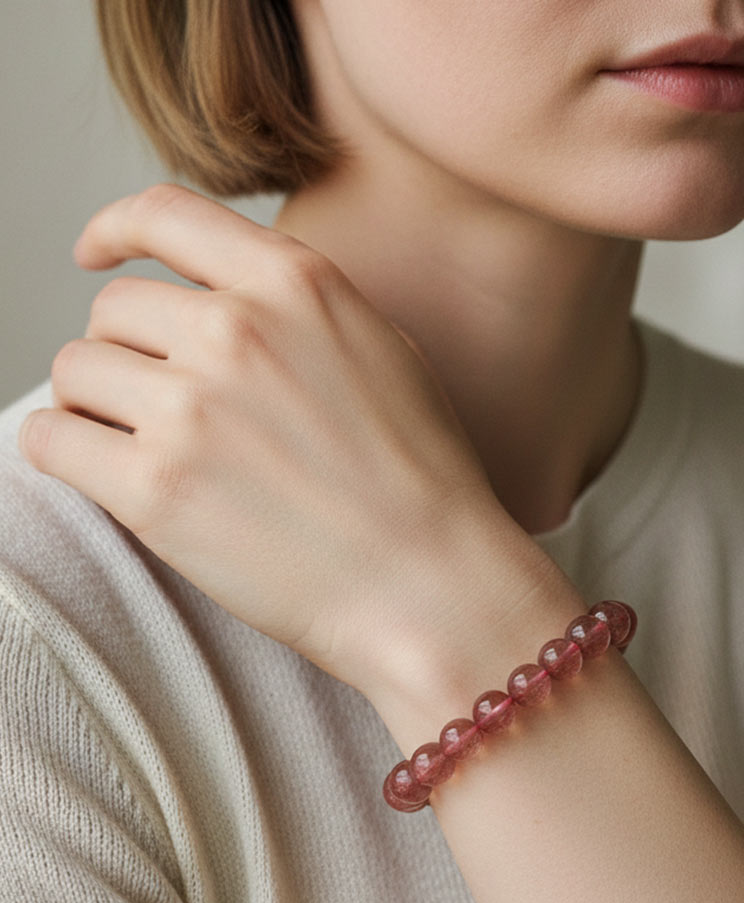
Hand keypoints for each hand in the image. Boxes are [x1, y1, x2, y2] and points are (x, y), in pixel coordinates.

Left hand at [18, 184, 550, 696]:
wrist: (431, 583)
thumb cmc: (423, 480)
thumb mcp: (386, 354)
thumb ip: (301, 311)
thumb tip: (230, 301)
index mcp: (297, 287)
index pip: (167, 215)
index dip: (116, 228)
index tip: (96, 255)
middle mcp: (236, 330)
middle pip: (113, 311)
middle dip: (128, 355)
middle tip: (163, 406)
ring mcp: (191, 409)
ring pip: (75, 373)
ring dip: (98, 407)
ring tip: (145, 448)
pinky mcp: (154, 490)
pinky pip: (50, 441)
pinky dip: (68, 454)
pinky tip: (111, 476)